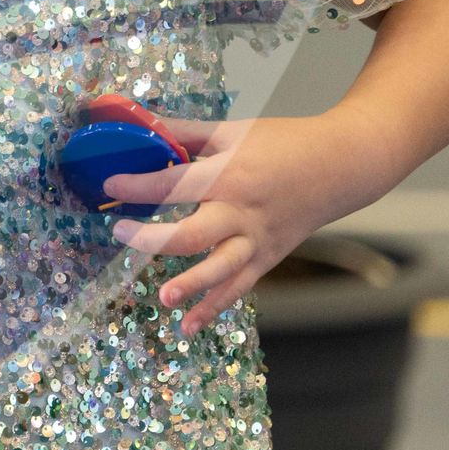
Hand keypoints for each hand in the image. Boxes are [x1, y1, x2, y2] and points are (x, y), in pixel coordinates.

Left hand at [104, 106, 402, 338]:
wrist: (339, 167)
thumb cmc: (283, 143)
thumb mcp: (233, 131)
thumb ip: (185, 131)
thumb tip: (141, 122)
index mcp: (229, 173)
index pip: (174, 183)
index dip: (139, 184)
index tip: (109, 185)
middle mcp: (240, 212)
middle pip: (192, 233)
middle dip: (152, 238)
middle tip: (120, 233)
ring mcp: (255, 240)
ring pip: (220, 269)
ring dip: (191, 286)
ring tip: (162, 298)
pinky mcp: (265, 258)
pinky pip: (238, 288)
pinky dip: (214, 308)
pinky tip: (188, 327)